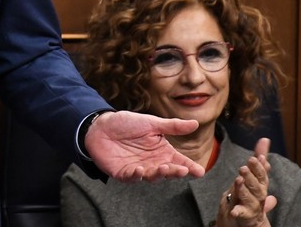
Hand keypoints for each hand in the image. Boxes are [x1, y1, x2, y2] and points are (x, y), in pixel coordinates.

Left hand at [84, 111, 204, 181]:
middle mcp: (152, 162)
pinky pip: (132, 177)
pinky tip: (140, 170)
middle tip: (183, 170)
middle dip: (175, 171)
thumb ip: (172, 126)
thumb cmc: (127, 123)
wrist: (101, 126)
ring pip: (151, 176)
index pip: (178, 161)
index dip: (189, 167)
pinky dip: (136, 175)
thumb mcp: (151, 123)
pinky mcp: (123, 173)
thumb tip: (195, 124)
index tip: (200, 171)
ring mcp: (138, 169)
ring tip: (164, 168)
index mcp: (161, 151)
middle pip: (167, 171)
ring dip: (158, 174)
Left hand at [216, 138, 275, 226]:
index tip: (256, 158)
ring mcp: (253, 207)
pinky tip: (234, 211)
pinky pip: (241, 214)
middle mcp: (260, 196)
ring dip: (245, 190)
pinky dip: (238, 212)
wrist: (250, 218)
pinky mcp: (245, 216)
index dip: (259, 167)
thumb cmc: (252, 193)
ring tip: (239, 181)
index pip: (262, 175)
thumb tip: (265, 139)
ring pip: (250, 199)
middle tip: (243, 168)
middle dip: (251, 177)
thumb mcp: (254, 175)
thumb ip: (259, 159)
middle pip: (257, 186)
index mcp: (261, 185)